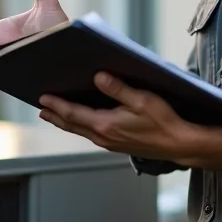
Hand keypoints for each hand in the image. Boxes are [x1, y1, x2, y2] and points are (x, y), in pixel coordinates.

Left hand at [38, 73, 202, 162]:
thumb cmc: (164, 122)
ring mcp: (110, 143)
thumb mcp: (142, 100)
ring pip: (81, 131)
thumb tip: (98, 77)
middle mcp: (104, 137)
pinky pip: (92, 135)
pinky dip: (80, 127)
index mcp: (106, 125)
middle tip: (42, 108)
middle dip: (56, 115)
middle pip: (72, 125)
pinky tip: (82, 123)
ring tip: (55, 115)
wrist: (179, 144)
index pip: (73, 114)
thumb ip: (118, 88)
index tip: (42, 98)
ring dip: (66, 122)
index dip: (56, 105)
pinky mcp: (118, 145)